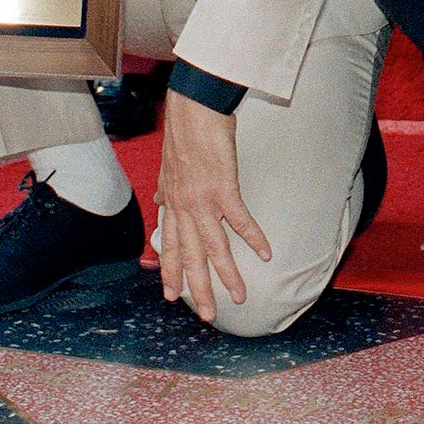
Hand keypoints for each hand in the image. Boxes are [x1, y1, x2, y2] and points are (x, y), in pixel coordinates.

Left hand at [156, 89, 271, 323]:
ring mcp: (201, 199)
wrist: (192, 108)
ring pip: (213, 247)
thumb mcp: (168, 165)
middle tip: (205, 315)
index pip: (170, 247)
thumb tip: (159, 202)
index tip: (172, 297)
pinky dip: (252, 237)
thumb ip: (165, 188)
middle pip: (190, 256)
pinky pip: (239, 220)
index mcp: (172, 203)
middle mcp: (183, 207)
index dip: (170, 273)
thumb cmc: (184, 132)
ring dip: (226, 275)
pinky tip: (265, 254)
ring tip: (238, 296)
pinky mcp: (222, 187)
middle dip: (197, 288)